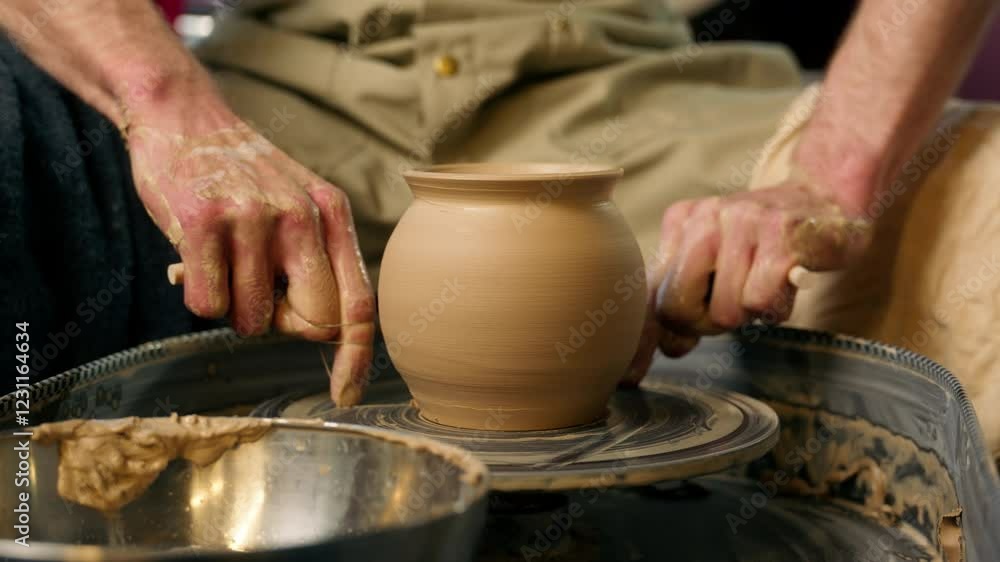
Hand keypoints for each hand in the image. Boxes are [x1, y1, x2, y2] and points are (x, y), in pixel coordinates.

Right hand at [127, 97, 374, 405]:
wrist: (182, 114)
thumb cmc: (241, 174)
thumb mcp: (297, 205)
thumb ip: (315, 263)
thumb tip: (320, 335)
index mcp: (333, 214)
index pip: (359, 303)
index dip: (356, 357)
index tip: (346, 395)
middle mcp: (302, 215)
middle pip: (313, 323)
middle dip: (283, 326)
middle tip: (255, 291)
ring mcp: (253, 217)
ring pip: (253, 320)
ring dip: (233, 307)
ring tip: (222, 259)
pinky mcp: (203, 222)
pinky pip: (207, 307)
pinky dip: (198, 296)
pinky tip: (193, 258)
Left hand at [627, 180, 871, 382]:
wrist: (825, 200)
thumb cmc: (765, 243)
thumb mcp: (715, 263)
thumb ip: (686, 299)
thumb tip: (668, 347)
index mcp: (680, 222)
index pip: (648, 290)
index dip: (640, 339)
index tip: (628, 378)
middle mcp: (704, 216)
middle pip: (676, 308)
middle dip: (705, 324)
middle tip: (731, 306)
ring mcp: (742, 220)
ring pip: (724, 312)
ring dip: (748, 314)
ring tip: (763, 285)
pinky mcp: (781, 234)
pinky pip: (761, 304)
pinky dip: (776, 307)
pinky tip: (785, 284)